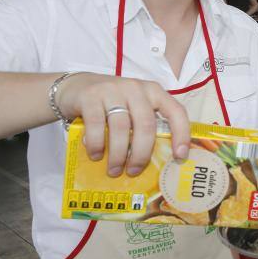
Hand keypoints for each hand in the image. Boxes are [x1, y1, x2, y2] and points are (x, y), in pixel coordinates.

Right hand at [55, 73, 189, 176]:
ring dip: (118, 154)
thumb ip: (145, 127)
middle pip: (146, 125)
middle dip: (142, 154)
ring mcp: (113, 90)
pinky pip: (96, 124)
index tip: (179, 156)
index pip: (176, 111)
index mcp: (154, 92)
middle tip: (134, 172)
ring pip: (121, 127)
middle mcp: (136, 88)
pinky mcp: (90, 96)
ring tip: (114, 170)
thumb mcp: (134, 110)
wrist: (76, 86)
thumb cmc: (112, 105)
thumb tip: (157, 163)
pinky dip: (97, 144)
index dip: (181, 134)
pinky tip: (96, 155)